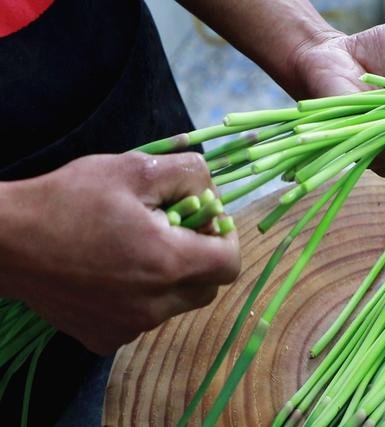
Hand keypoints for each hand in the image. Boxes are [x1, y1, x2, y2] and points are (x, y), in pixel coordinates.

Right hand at [0, 152, 239, 353]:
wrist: (5, 241)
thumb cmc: (70, 199)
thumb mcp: (134, 168)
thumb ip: (188, 174)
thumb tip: (213, 193)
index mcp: (168, 263)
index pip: (230, 263)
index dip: (226, 239)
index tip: (207, 222)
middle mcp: (155, 305)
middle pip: (207, 287)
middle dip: (201, 258)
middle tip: (174, 232)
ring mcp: (129, 327)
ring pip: (176, 305)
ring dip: (171, 279)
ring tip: (137, 250)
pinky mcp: (104, 339)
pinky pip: (142, 320)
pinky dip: (141, 300)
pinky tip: (112, 275)